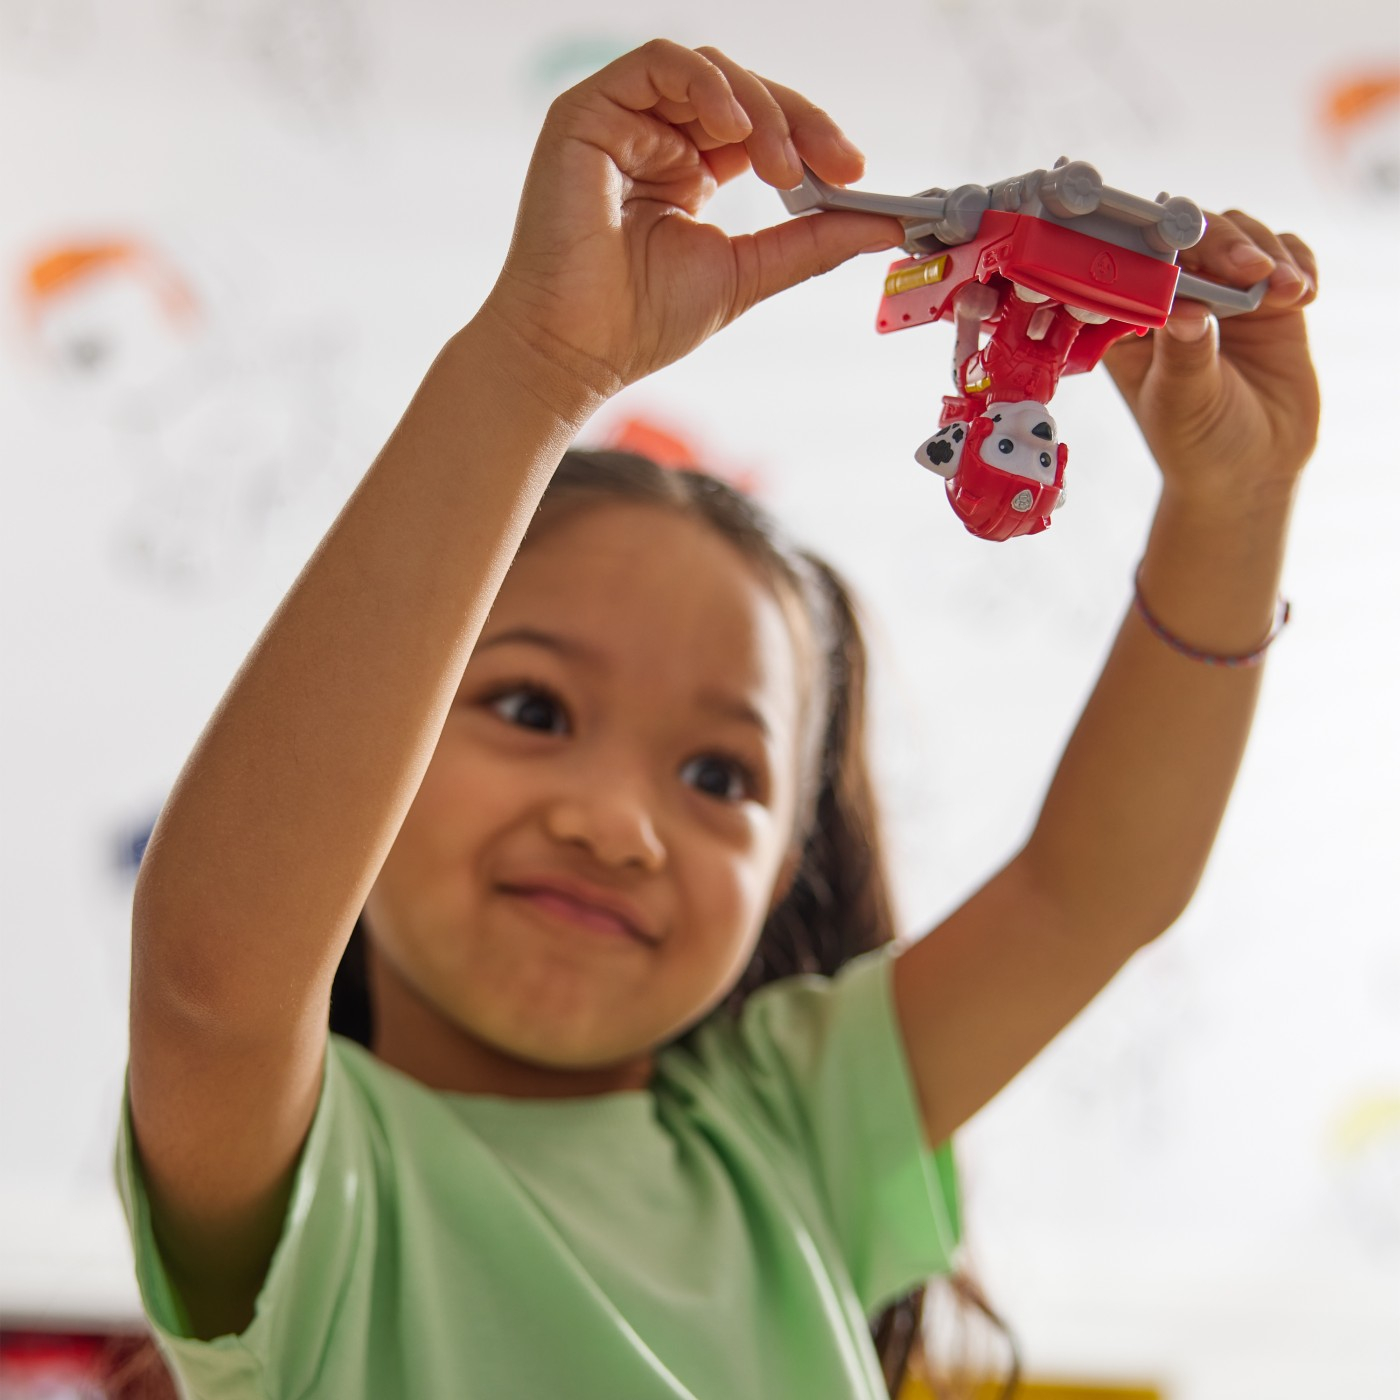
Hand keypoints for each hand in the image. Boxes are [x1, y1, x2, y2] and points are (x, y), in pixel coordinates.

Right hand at [477, 39, 903, 411]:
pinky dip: (706, 86)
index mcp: (687, 172)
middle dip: (799, 121)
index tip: (855, 175)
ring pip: (706, 71)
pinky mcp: (588, 113)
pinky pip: (657, 63)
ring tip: (783, 165)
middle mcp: (654, 140)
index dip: (811, 138)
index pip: (759, 128)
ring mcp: (620, 122)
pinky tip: (733, 129)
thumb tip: (883, 223)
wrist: (577, 351)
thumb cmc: (639, 321)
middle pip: (741, 92)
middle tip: (839, 167)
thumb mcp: (747, 272)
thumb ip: (810, 241)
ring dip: (759, 109)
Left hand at [1101, 211, 1319, 503]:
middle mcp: (1172, 298)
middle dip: (1222, 244)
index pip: (1133, 265)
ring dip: (1266, 252)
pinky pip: (1284, 254)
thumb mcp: (1182, 402)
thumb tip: (1185, 306)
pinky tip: (1304, 294)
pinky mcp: (1267, 298)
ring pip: (1240, 235)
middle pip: (1192, 237)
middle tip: (1251, 269)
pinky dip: (1297, 261)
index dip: (1156, 247)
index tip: (1182, 250)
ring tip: (1288, 292)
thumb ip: (1183, 353)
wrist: (1252, 468)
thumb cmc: (1197, 441)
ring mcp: (1221, 292)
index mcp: (1127, 322)